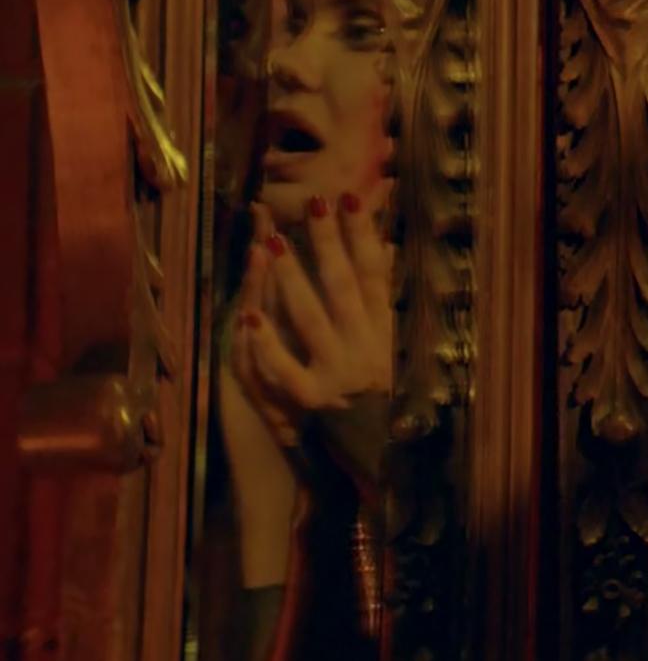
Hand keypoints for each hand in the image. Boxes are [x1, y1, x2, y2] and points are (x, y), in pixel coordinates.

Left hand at [238, 183, 395, 413]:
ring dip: (291, 278)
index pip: (375, 275)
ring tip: (275, 243)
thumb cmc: (377, 403)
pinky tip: (249, 316)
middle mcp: (364, 350)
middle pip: (343, 287)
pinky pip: (284, 368)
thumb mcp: (385, 352)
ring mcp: (337, 375)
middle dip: (327, 244)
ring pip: (310, 319)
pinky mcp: (310, 402)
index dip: (363, 236)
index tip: (350, 199)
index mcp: (382, 334)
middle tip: (314, 206)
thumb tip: (381, 253)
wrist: (378, 461)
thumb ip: (377, 310)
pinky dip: (266, 342)